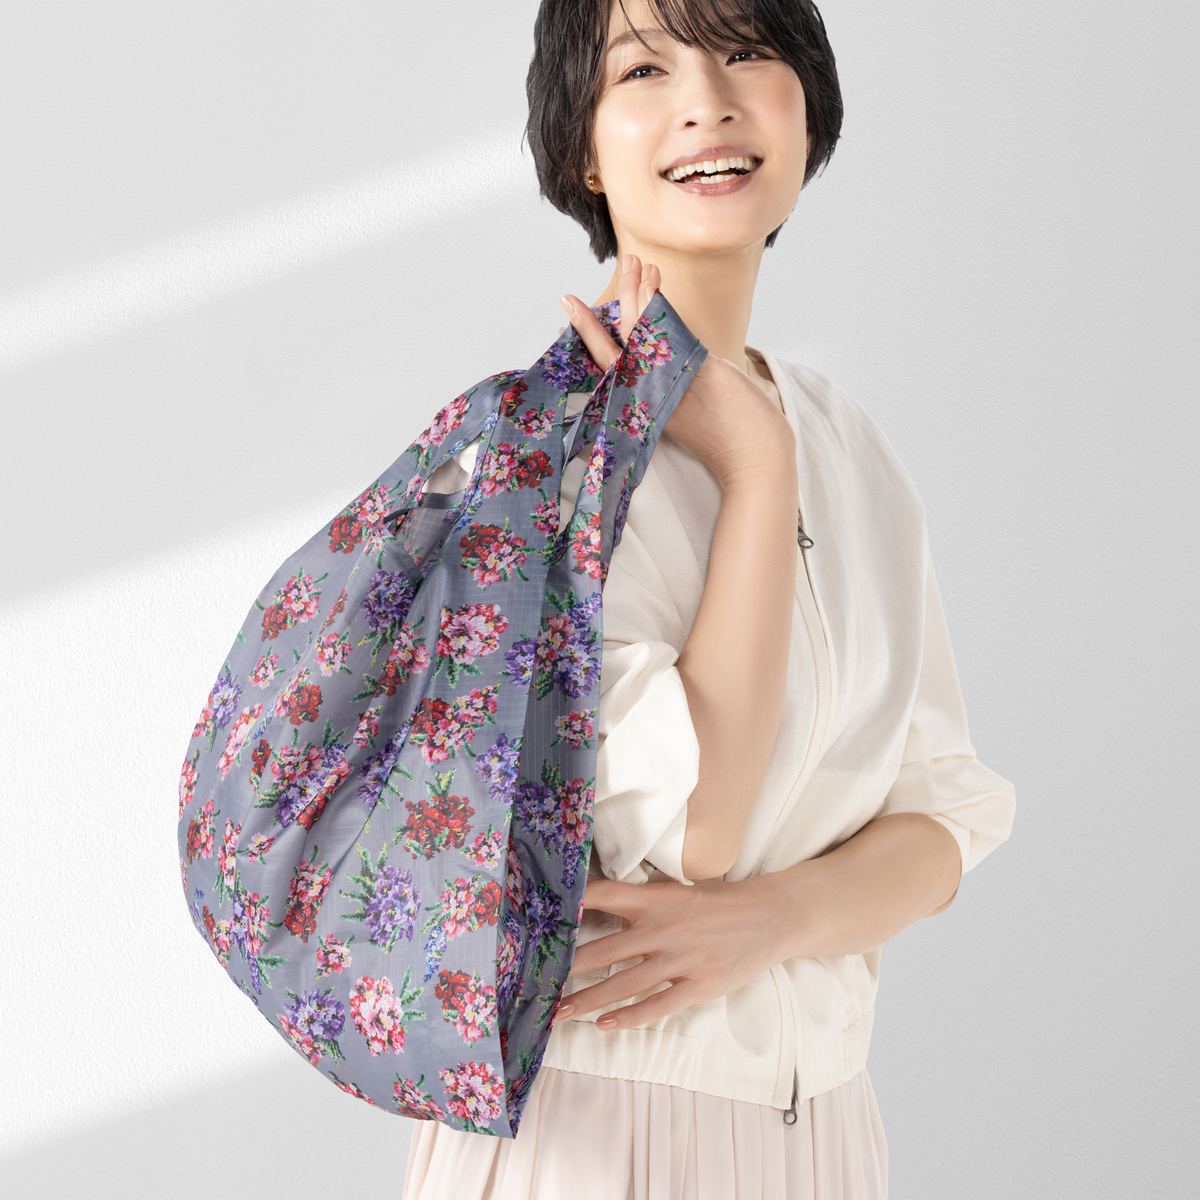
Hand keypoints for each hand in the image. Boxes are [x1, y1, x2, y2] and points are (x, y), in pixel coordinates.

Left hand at [555, 873, 800, 1030]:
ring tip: (558, 1011)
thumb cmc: (714, 904)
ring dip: (588, 1000)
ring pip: (624, 984)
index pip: (602, 897)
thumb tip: (591, 905)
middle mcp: (663, 928)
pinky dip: (629, 1017)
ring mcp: (681, 959)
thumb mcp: (673, 892)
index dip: (570, 906)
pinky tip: (604, 1025)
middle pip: (604, 951)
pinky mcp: (698, 985)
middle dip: (567, 968)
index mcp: (655, 899)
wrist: (767, 916)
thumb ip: (637, 903)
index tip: (538, 920)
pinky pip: (657, 1005)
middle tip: (534, 981)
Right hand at [559, 254, 794, 486]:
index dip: (587, 329)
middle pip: (619, 337)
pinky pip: (666, 331)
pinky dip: (657, 304)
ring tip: (640, 261)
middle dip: (622, 295)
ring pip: (639, 327)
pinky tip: (653, 283)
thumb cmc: (727, 436)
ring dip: (639, 289)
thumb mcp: (690, 402)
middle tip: (625, 263)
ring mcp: (665, 380)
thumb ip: (675, 374)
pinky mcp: (690, 369)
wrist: (754, 457)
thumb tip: (674, 344)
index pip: (606, 359)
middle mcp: (646, 390)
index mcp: (641, 400)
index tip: (568, 302)